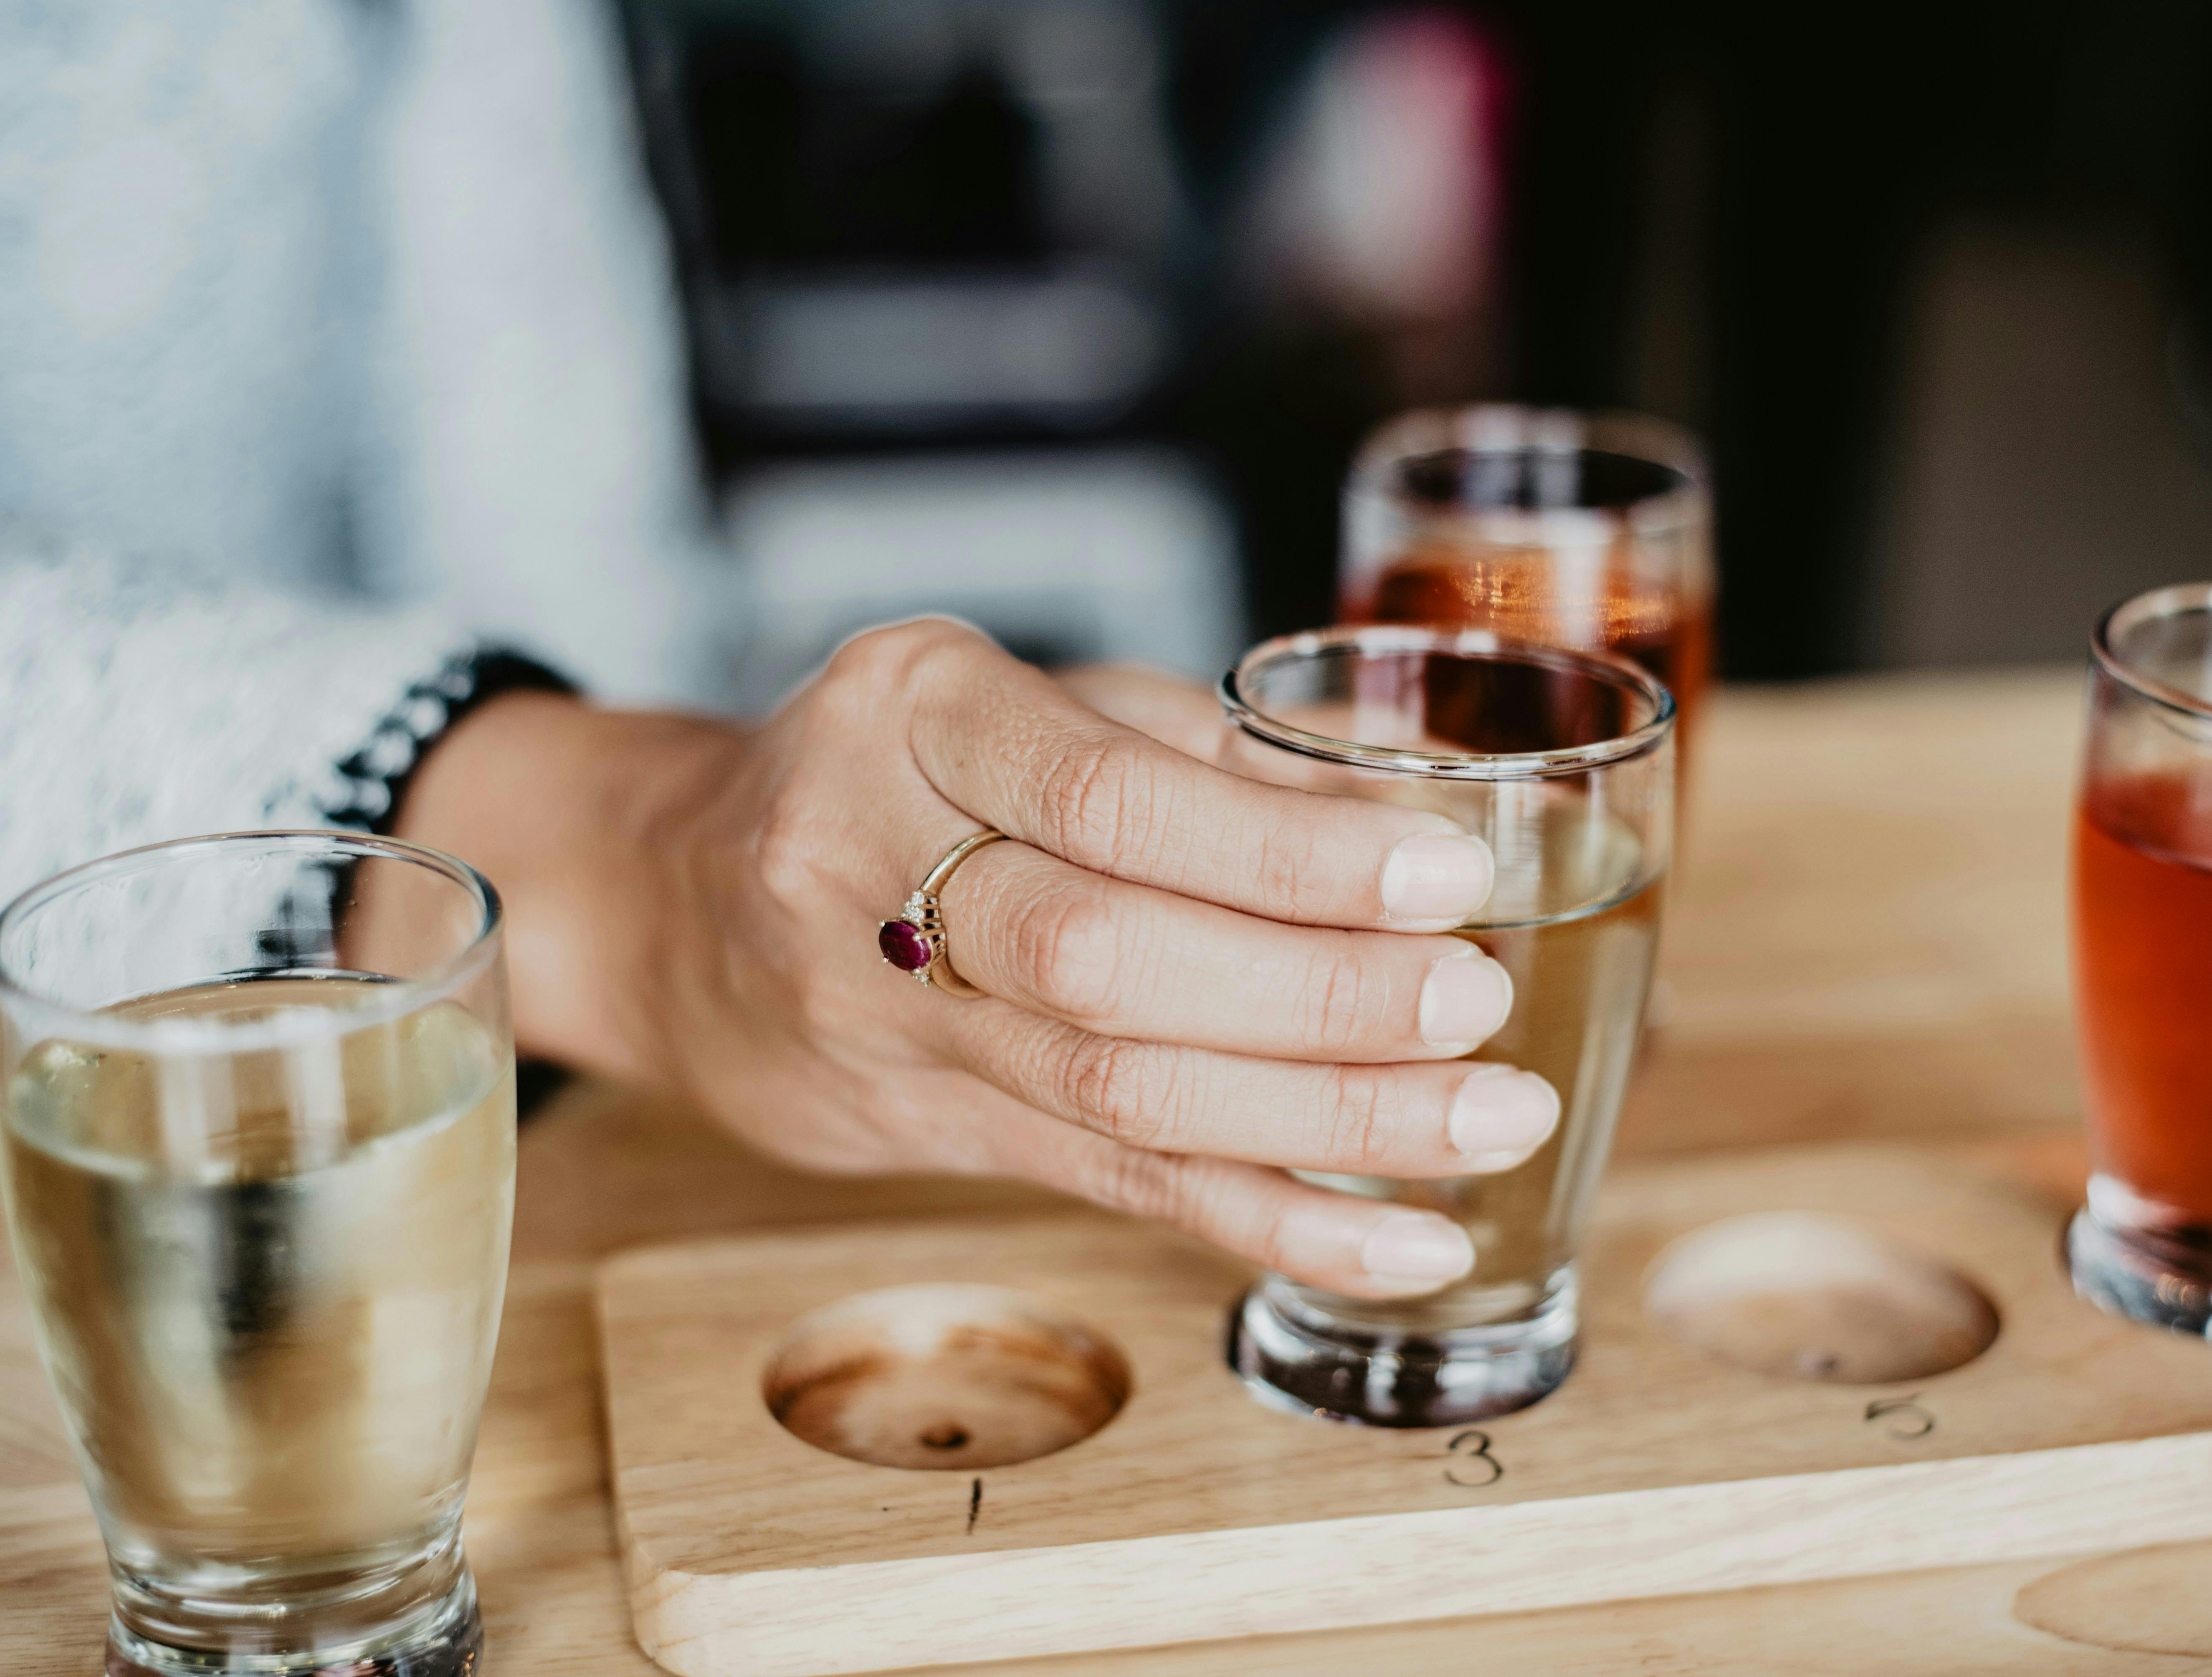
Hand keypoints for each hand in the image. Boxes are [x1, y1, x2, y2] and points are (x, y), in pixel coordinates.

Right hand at [397, 621, 1558, 1296]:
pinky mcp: (928, 1126)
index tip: (1439, 875)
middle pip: (1107, 960)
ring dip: (1324, 1119)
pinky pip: (1116, 1181)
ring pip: (1117, 1088)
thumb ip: (1198, 750)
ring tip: (1483, 1121)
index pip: (1110, 799)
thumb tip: (1401, 813)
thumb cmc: (899, 771)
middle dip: (1315, 996)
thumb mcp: (1027, 701)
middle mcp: (872, 858)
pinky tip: (1402, 1243)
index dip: (1284, 855)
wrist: (678, 898)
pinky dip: (1273, 1221)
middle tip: (1473, 1005)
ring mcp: (884, 1009)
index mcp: (915, 710)